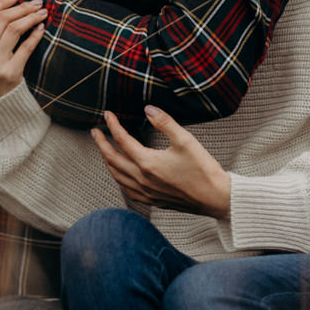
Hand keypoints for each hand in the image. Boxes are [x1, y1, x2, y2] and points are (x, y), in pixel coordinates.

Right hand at [0, 0, 47, 106]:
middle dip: (21, 6)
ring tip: (41, 11)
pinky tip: (41, 27)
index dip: (1, 2)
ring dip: (30, 16)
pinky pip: (27, 47)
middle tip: (34, 2)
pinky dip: (36, 34)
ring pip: (15, 29)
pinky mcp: (13, 72)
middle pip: (3, 19)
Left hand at [92, 106, 231, 217]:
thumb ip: (164, 123)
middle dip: (101, 144)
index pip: (122, 140)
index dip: (113, 125)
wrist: (215, 197)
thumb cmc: (203, 169)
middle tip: (95, 132)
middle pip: (112, 160)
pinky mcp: (152, 200)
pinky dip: (118, 178)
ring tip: (104, 149)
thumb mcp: (185, 140)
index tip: (108, 114)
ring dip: (107, 161)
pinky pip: (126, 189)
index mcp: (148, 163)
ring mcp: (146, 192)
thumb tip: (148, 109)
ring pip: (117, 176)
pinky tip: (120, 174)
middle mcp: (142, 179)